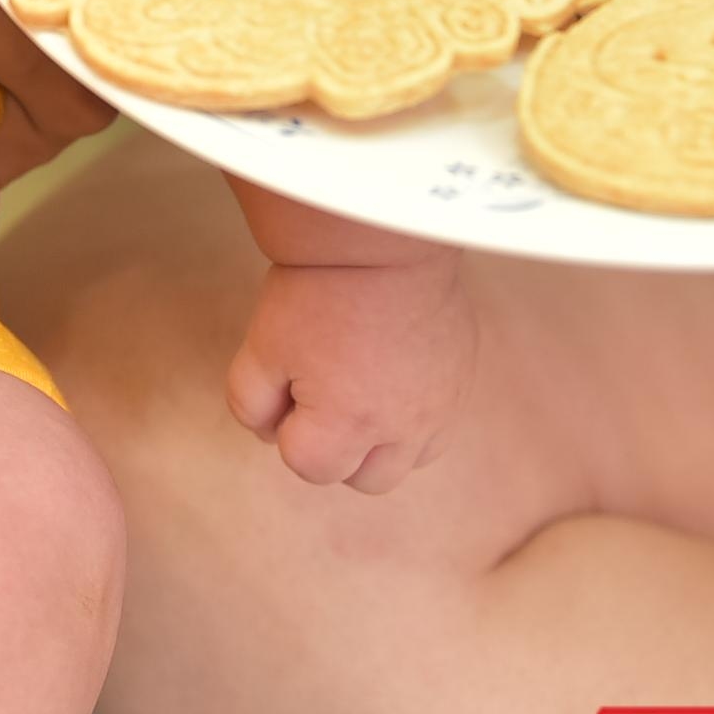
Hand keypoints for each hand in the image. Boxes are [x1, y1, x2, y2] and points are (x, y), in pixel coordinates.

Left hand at [224, 245, 475, 494]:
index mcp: (349, 422)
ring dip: (377, 442)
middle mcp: (404, 427)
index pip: (307, 465)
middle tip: (321, 389)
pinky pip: (437, 428)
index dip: (286, 426)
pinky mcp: (462, 379)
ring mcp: (440, 406)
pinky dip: (411, 418)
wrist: (380, 235)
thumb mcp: (261, 349)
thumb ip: (251, 405)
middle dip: (333, 446)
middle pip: (361, 478)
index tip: (288, 379)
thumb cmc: (317, 291)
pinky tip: (391, 376)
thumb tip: (270, 431)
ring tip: (358, 386)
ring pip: (406, 463)